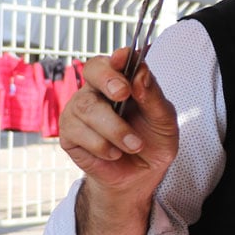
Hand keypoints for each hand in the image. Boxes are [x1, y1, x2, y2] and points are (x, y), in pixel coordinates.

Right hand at [59, 47, 178, 234]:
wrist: (140, 178)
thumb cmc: (152, 143)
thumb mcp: (164, 122)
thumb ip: (154, 97)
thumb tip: (140, 74)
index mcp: (123, 80)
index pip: (116, 59)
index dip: (118, 57)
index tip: (125, 58)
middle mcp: (98, 90)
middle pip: (93, 70)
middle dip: (108, 79)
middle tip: (123, 93)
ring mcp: (80, 110)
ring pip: (88, 107)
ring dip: (115, 129)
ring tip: (134, 145)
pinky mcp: (69, 134)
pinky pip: (80, 133)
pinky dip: (103, 146)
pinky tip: (114, 154)